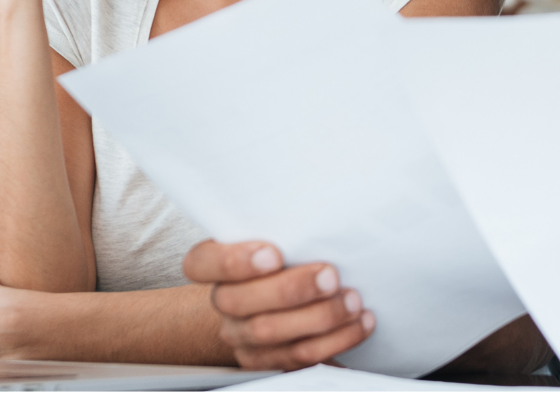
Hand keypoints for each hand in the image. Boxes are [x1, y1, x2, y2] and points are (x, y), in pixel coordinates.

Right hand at [183, 240, 373, 369]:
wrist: (279, 297)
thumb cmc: (286, 252)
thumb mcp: (279, 232)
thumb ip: (284, 223)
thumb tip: (322, 197)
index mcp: (215, 264)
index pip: (200, 263)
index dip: (233, 261)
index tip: (273, 253)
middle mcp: (224, 301)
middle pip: (240, 302)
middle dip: (291, 289)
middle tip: (330, 276)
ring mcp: (243, 335)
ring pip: (271, 333)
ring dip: (320, 317)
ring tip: (352, 300)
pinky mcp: (267, 361)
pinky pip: (298, 358)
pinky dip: (335, 340)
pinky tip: (359, 322)